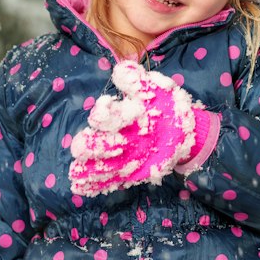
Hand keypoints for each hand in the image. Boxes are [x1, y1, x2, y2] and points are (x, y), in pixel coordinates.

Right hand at [69, 61, 215, 196]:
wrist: (182, 130)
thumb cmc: (165, 105)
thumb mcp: (157, 88)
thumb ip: (137, 80)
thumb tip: (121, 71)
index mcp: (118, 116)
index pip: (102, 117)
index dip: (103, 115)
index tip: (107, 109)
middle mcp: (112, 137)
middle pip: (91, 143)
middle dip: (94, 146)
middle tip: (111, 148)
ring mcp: (117, 157)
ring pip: (96, 164)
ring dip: (88, 169)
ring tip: (77, 175)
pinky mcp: (125, 173)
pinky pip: (107, 180)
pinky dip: (93, 185)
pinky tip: (81, 188)